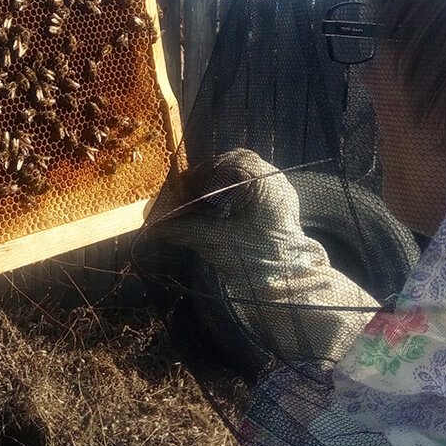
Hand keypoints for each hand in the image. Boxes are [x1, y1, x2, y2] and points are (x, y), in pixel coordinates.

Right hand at [150, 150, 375, 363]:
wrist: (290, 282)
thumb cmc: (257, 261)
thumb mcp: (216, 243)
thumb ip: (185, 229)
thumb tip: (155, 226)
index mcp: (261, 182)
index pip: (219, 167)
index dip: (193, 179)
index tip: (175, 195)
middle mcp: (273, 178)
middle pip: (231, 163)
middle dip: (204, 178)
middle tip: (185, 196)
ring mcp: (278, 187)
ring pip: (241, 170)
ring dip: (217, 182)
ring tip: (199, 202)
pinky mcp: (277, 199)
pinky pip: (250, 182)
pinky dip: (230, 190)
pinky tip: (217, 206)